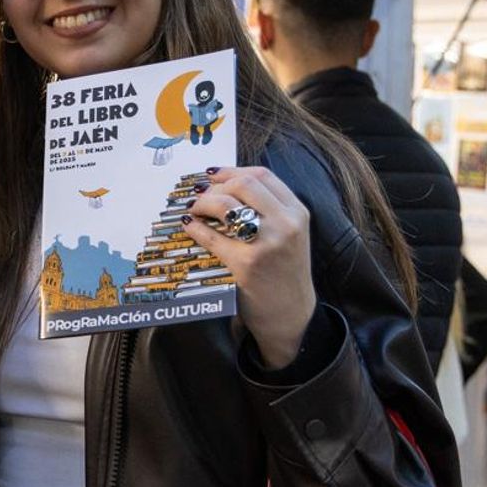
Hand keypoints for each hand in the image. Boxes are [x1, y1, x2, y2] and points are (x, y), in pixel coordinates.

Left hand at [182, 166, 315, 369]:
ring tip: (193, 209)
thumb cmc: (284, 273)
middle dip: (215, 186)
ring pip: (227, 204)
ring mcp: (267, 244)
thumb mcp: (290, 235)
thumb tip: (225, 185)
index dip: (232, 171)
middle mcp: (286, 224)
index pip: (262, 175)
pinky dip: (195, 228)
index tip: (213, 174)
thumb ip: (269, 210)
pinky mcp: (246, 264)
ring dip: (203, 202)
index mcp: (297, 213)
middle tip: (200, 194)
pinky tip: (189, 226)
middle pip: (243, 184)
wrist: (292, 315)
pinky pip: (212, 236)